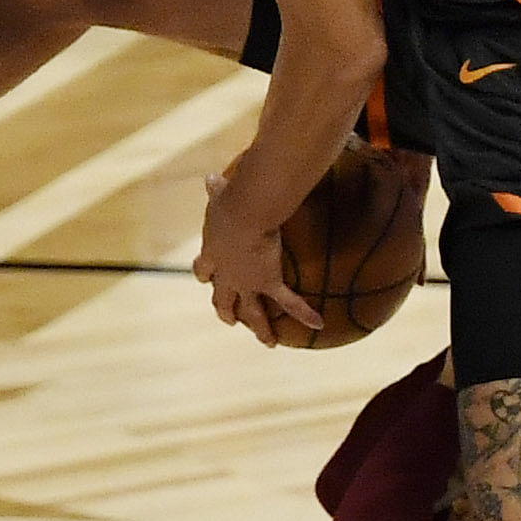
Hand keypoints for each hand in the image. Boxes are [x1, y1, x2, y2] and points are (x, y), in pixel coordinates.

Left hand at [194, 176, 320, 345]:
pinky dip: (303, 313)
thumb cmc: (230, 200)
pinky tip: (318, 324)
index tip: (203, 278)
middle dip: (226, 311)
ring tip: (268, 343)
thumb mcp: (219, 193)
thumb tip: (210, 177)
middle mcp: (227, 274)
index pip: (204, 270)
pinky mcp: (269, 283)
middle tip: (230, 320)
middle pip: (222, 300)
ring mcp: (247, 283)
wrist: (244, 213)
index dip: (204, 274)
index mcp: (211, 252)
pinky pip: (288, 302)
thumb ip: (216, 188)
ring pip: (252, 313)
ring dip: (260, 329)